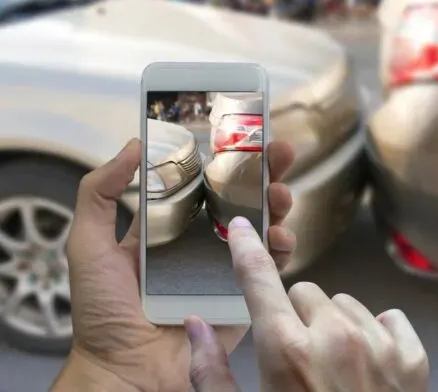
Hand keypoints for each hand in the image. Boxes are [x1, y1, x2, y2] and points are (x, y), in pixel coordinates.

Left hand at [51, 138, 295, 390]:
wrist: (126, 370)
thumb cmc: (103, 311)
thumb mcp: (88, 244)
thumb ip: (100, 192)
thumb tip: (135, 144)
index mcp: (170, 227)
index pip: (204, 184)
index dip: (226, 160)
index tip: (246, 136)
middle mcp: (201, 243)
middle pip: (241, 200)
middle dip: (264, 175)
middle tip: (279, 156)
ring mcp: (225, 268)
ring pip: (262, 228)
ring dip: (278, 207)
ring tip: (281, 197)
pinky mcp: (243, 296)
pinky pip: (269, 269)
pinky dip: (282, 250)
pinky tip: (281, 238)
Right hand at [185, 218, 429, 390]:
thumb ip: (211, 373)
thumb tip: (196, 326)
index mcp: (285, 350)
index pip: (258, 279)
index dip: (246, 249)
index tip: (242, 227)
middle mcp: (335, 337)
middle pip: (305, 292)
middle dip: (296, 315)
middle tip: (297, 355)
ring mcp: (378, 346)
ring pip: (346, 304)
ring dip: (335, 326)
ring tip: (333, 368)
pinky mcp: (413, 359)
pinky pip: (388, 319)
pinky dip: (377, 335)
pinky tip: (368, 366)